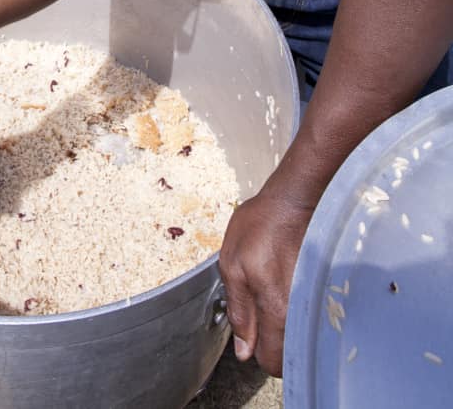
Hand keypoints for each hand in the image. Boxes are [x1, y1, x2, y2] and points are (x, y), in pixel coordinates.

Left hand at [218, 187, 314, 376]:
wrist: (294, 199)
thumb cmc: (261, 225)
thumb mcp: (232, 263)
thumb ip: (238, 309)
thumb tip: (244, 349)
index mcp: (276, 308)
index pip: (271, 361)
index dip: (257, 351)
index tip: (252, 333)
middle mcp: (301, 311)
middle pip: (291, 355)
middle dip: (275, 344)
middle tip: (263, 315)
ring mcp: (318, 301)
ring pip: (304, 338)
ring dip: (290, 329)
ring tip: (278, 299)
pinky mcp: (327, 290)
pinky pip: (315, 317)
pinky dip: (304, 314)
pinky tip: (293, 291)